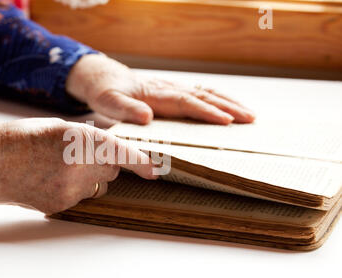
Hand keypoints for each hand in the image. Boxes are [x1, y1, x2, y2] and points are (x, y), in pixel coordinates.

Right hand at [0, 118, 156, 213]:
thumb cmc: (13, 138)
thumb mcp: (53, 126)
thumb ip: (85, 136)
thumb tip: (109, 146)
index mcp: (74, 138)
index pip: (118, 151)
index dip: (140, 161)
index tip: (155, 169)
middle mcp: (75, 166)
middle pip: (111, 170)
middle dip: (106, 162)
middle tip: (83, 154)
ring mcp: (67, 190)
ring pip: (98, 185)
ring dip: (91, 177)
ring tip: (61, 166)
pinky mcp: (58, 206)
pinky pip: (81, 197)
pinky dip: (75, 188)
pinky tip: (51, 179)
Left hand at [66, 54, 254, 124]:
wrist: (106, 78)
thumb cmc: (107, 92)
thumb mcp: (108, 102)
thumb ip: (125, 109)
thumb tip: (147, 117)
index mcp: (156, 94)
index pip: (187, 103)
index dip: (207, 112)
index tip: (226, 121)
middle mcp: (169, 89)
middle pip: (203, 96)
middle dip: (228, 107)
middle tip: (250, 119)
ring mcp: (173, 89)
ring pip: (206, 93)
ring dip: (229, 102)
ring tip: (249, 115)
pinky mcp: (174, 91)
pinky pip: (201, 94)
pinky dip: (219, 100)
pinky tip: (230, 107)